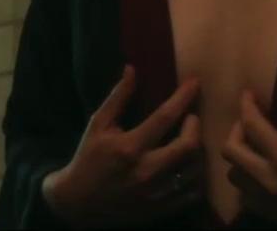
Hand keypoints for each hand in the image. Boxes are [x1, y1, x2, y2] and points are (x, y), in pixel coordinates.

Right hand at [42, 65, 205, 227]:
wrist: (78, 202)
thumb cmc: (88, 157)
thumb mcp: (97, 124)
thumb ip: (117, 97)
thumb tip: (132, 69)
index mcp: (129, 147)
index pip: (165, 117)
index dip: (184, 97)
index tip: (195, 83)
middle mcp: (146, 171)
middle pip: (189, 145)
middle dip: (195, 126)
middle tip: (191, 118)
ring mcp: (156, 193)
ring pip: (195, 169)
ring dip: (198, 151)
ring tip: (190, 140)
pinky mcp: (161, 208)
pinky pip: (192, 192)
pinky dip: (195, 176)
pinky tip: (188, 166)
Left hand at [219, 68, 276, 228]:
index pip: (251, 125)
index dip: (247, 105)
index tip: (249, 95)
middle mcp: (270, 183)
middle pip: (231, 151)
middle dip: (237, 130)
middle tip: (253, 120)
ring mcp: (270, 203)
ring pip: (234, 176)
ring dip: (240, 157)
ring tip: (257, 146)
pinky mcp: (275, 217)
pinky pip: (246, 196)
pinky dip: (248, 179)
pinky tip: (265, 171)